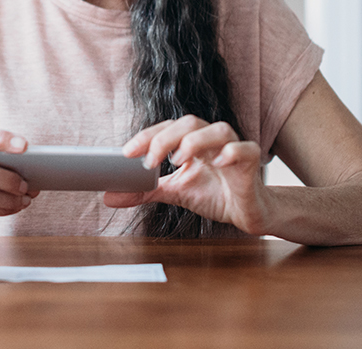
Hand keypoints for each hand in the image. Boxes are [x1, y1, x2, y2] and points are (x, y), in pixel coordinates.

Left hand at [104, 115, 271, 234]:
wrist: (247, 212)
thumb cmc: (214, 194)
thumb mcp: (174, 192)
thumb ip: (144, 192)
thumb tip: (110, 197)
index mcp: (192, 141)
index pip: (168, 128)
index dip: (148, 136)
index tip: (127, 153)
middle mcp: (212, 139)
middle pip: (190, 123)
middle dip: (166, 138)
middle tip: (149, 161)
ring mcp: (233, 147)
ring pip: (218, 129)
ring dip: (195, 141)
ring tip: (179, 160)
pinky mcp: (251, 162)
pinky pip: (245, 149)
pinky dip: (232, 152)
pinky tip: (219, 161)